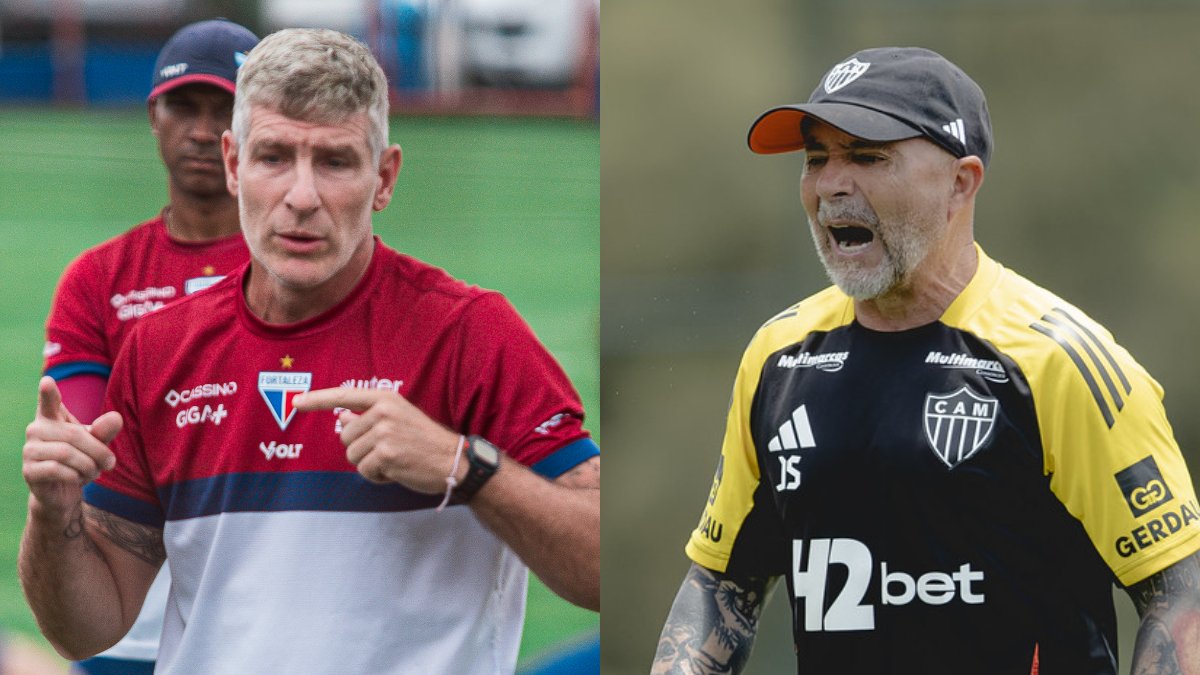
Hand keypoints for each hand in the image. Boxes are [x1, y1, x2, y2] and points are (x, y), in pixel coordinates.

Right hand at [23, 377, 121, 519]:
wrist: (64, 492)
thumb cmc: (81, 460)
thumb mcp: (97, 444)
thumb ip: (105, 431)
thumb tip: (116, 417)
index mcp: (52, 417)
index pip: (49, 402)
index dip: (48, 393)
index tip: (47, 381)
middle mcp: (36, 430)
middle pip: (74, 435)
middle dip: (98, 451)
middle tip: (110, 463)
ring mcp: (29, 450)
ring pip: (67, 454)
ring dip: (89, 466)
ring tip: (93, 472)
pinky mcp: (29, 471)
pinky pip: (58, 470)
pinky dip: (76, 476)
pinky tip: (78, 479)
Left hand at [293, 388, 461, 492]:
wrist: (453, 461)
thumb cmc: (426, 442)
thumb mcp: (399, 420)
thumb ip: (369, 416)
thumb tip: (342, 415)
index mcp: (386, 399)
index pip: (343, 395)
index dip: (316, 399)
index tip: (296, 402)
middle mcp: (383, 412)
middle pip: (345, 436)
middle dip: (361, 449)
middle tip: (389, 451)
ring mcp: (384, 433)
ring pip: (352, 456)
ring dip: (370, 464)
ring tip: (395, 461)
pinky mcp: (386, 454)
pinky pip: (364, 471)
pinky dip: (377, 477)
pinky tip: (397, 471)